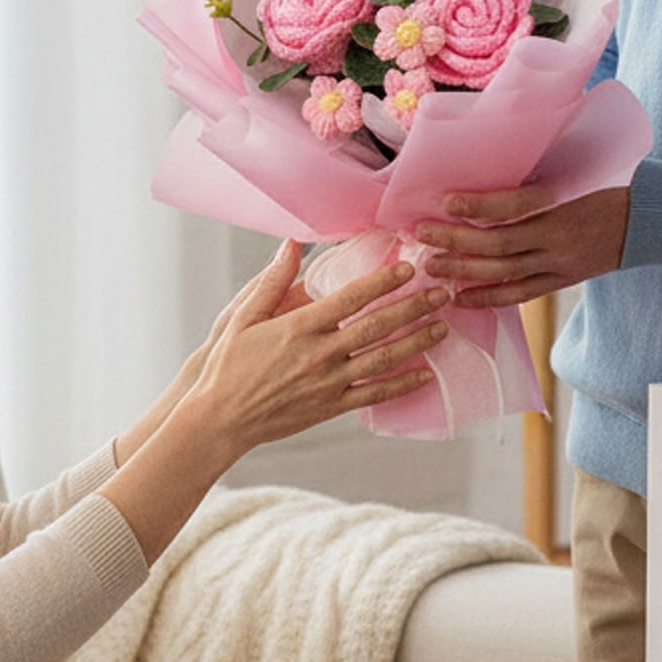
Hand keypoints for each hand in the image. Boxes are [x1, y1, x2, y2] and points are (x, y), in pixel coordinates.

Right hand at [181, 240, 451, 457]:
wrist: (219, 418)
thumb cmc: (228, 363)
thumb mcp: (242, 315)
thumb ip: (273, 280)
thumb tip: (293, 243)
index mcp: (298, 328)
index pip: (350, 299)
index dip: (382, 282)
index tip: (407, 268)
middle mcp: (318, 355)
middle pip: (376, 328)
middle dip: (413, 308)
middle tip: (441, 293)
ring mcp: (328, 384)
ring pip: (382, 361)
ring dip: (416, 343)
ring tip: (442, 327)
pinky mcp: (331, 407)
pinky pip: (374, 395)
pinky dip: (403, 385)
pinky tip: (426, 374)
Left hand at [412, 184, 629, 307]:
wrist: (648, 223)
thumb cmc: (609, 188)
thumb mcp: (577, 176)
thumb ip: (537, 182)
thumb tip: (491, 176)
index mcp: (563, 206)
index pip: (515, 207)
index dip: (480, 206)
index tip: (447, 201)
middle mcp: (559, 238)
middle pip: (500, 244)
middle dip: (457, 241)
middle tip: (422, 234)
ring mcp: (560, 263)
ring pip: (505, 273)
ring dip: (464, 271)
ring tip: (432, 266)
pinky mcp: (562, 280)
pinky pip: (521, 293)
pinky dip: (489, 298)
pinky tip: (461, 297)